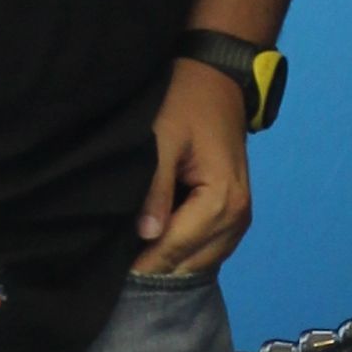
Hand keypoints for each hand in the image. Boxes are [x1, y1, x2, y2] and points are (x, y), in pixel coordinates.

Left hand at [134, 57, 253, 276]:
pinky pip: (207, 249)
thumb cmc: (186, 103)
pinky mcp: (234, 215)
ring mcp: (239, 219)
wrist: (216, 80)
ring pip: (199, 263)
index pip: (176, 248)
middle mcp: (237, 217)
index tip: (112, 271)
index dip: (143, 262)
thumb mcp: (163, 138)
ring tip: (131, 263)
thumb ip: (155, 187)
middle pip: (190, 263)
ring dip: (169, 263)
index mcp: (222, 201)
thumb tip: (146, 235)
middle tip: (115, 269)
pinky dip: (182, 253)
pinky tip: (155, 250)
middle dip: (155, 267)